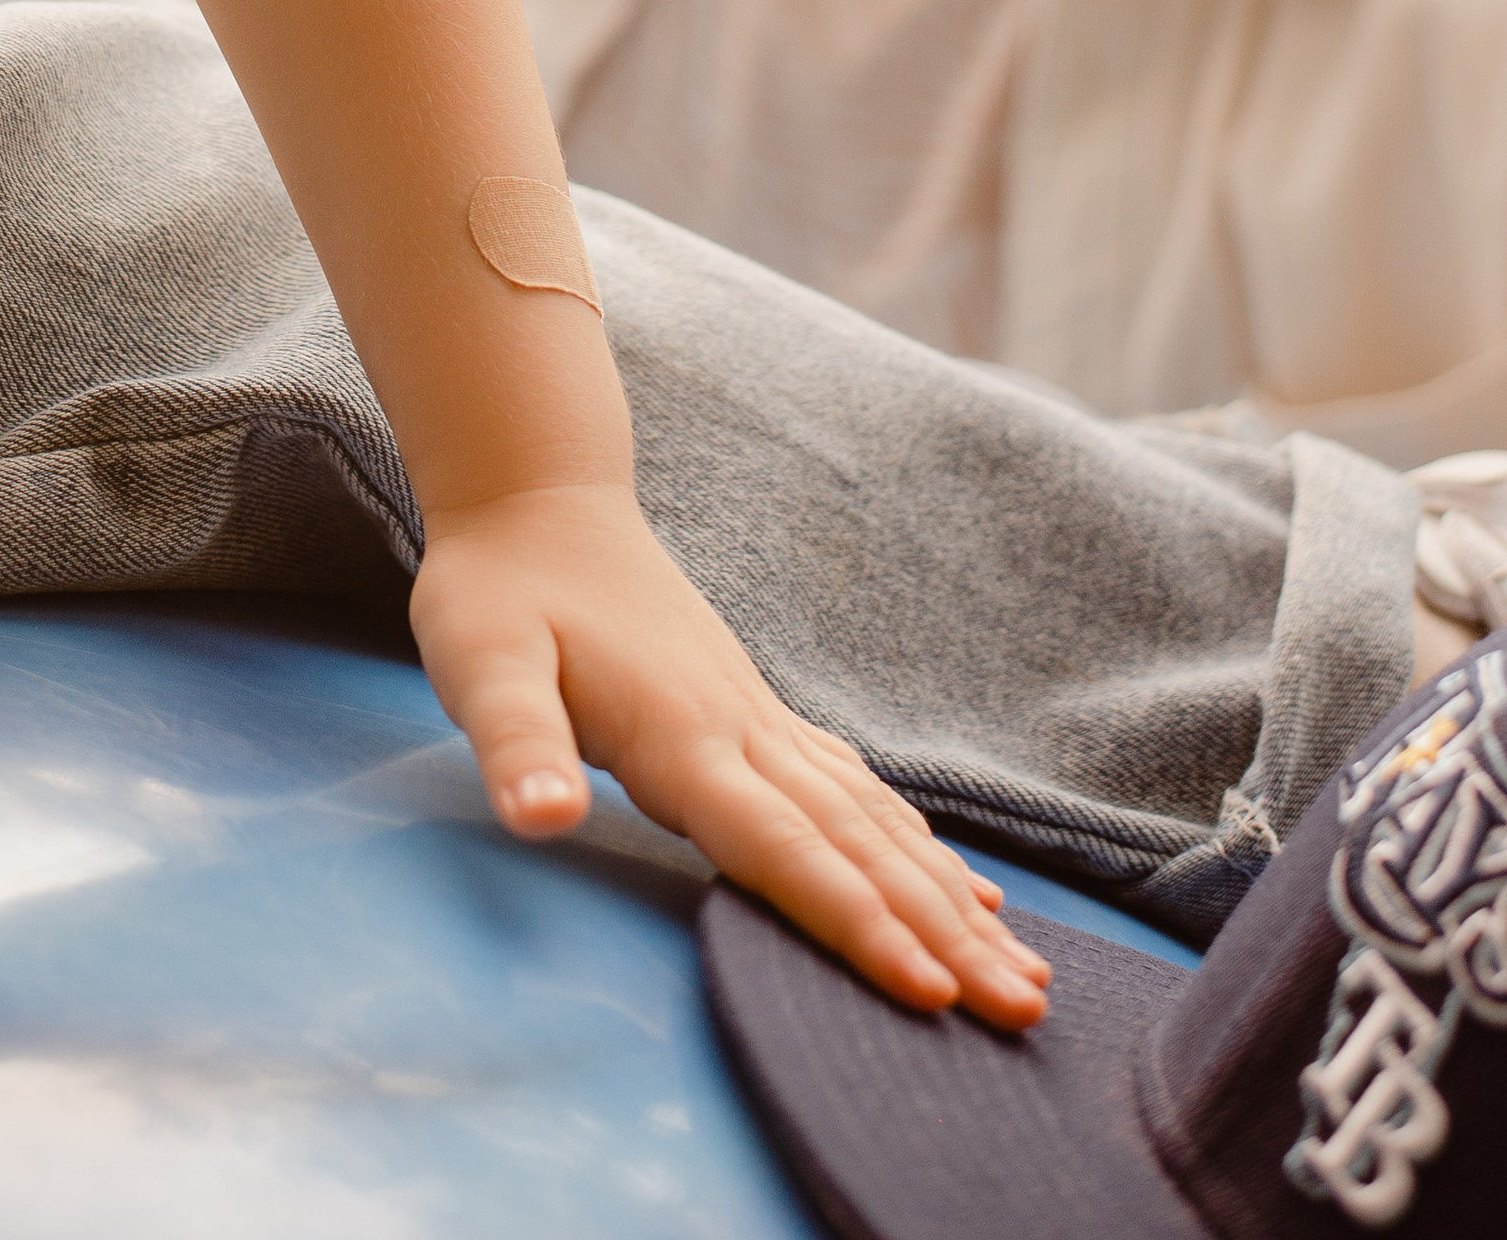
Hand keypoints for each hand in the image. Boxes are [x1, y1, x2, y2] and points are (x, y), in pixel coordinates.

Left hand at [410, 482, 1051, 1028]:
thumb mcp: (480, 660)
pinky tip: (958, 883)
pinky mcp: (752, 713)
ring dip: (949, 900)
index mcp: (683, 735)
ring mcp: (756, 718)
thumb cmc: (497, 587)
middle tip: (1026, 1009)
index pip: (784, 848)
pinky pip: (854, 791)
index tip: (932, 994)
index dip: (856, 923)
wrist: (536, 496)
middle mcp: (741, 730)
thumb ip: (515, 742)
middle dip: (943, 934)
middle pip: (858, 847)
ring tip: (1024, 971)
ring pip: (872, 822)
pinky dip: (913, 845)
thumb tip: (537, 822)